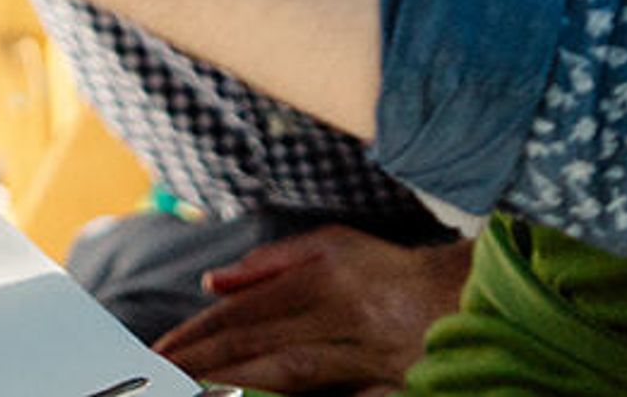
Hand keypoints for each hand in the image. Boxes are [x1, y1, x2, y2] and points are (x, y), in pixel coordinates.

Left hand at [152, 226, 472, 394]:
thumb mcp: (329, 245)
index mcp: (321, 279)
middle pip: (261, 345)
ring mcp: (368, 356)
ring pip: (293, 376)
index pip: (246, 311)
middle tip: (162, 377)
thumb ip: (267, 263)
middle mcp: (342, 316)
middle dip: (206, 363)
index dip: (200, 333)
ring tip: (198, 391)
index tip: (160, 351)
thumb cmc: (386, 270)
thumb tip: (211, 281)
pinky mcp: (393, 385)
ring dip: (242, 384)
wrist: (465, 293)